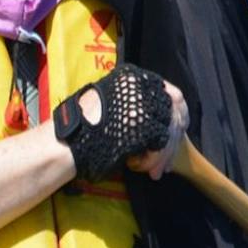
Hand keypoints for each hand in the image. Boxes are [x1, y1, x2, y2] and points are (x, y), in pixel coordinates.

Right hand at [53, 64, 179, 181]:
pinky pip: (160, 144)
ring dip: (163, 154)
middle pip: (174, 113)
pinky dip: (155, 158)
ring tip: (153, 170)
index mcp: (135, 77)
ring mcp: (144, 105)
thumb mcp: (110, 101)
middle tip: (166, 161)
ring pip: (169, 130)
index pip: (171, 93)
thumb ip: (134, 102)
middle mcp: (143, 87)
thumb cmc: (84, 126)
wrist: (70, 141)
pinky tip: (143, 167)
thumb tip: (158, 116)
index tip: (177, 133)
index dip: (177, 115)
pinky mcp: (145, 125)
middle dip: (173, 140)